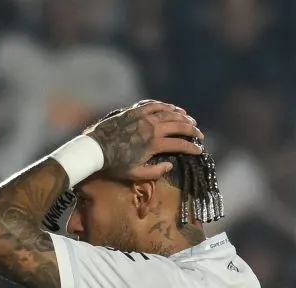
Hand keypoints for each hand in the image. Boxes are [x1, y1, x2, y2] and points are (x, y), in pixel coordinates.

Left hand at [84, 100, 202, 180]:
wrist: (96, 149)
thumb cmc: (114, 164)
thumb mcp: (135, 174)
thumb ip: (155, 172)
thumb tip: (170, 165)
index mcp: (154, 144)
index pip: (179, 144)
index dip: (191, 148)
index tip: (199, 150)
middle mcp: (152, 127)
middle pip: (178, 125)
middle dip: (192, 129)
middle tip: (199, 134)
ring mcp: (143, 117)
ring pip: (168, 112)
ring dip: (181, 115)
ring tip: (190, 119)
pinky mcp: (134, 111)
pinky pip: (153, 105)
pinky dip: (165, 106)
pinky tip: (171, 108)